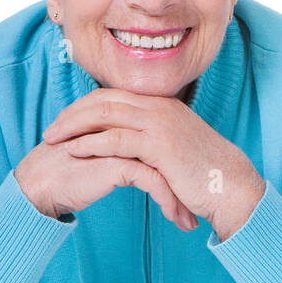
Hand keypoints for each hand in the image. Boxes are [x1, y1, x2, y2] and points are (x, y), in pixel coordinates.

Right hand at [14, 126, 198, 230]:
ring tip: (190, 222)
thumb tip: (158, 168)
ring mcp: (124, 141)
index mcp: (129, 123)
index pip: (168, 145)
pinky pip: (154, 182)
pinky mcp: (118, 161)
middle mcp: (129, 127)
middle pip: (172, 155)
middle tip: (201, 209)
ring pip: (167, 169)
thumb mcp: (108, 161)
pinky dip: (168, 202)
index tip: (195, 194)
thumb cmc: (70, 175)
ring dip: (182, 198)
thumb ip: (130, 155)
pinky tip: (174, 219)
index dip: (183, 170)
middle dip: (189, 185)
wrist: (40, 185)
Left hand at [38, 88, 266, 239]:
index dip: (84, 107)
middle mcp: (160, 107)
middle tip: (51, 129)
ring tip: (53, 139)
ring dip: (74, 126)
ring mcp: (160, 123)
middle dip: (73, 113)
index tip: (65, 121)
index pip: (113, 96)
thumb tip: (132, 146)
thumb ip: (154, 139)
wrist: (230, 186)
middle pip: (104, 100)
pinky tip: (74, 151)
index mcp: (162, 104)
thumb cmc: (203, 173)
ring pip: (105, 114)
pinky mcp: (159, 145)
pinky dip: (91, 143)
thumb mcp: (176, 147)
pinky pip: (117, 139)